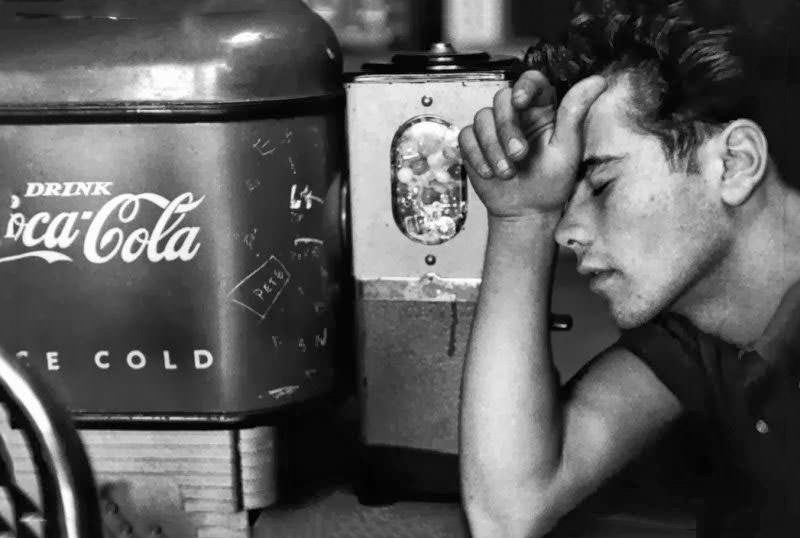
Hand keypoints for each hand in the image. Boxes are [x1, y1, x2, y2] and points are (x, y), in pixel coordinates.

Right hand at [459, 70, 606, 217]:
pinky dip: (476, 156)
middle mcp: (516, 116)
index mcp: (542, 111)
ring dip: (492, 147)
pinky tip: (489, 173)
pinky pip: (466, 138)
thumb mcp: (567, 148)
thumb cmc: (551, 183)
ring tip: (506, 173)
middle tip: (518, 155)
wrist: (527, 212)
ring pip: (481, 118)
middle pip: (501, 99)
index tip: (520, 102)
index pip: (531, 81)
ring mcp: (493, 130)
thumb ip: (575, 113)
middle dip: (506, 127)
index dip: (523, 86)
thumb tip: (598, 81)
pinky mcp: (474, 145)